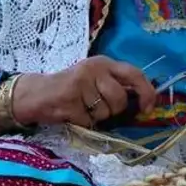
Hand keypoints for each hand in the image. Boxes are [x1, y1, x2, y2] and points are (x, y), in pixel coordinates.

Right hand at [10, 56, 157, 128]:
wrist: (38, 93)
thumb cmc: (72, 88)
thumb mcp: (96, 79)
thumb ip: (117, 84)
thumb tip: (143, 102)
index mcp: (104, 63)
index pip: (134, 74)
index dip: (146, 92)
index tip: (147, 108)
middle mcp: (93, 69)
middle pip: (119, 99)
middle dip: (113, 110)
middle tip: (97, 107)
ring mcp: (80, 83)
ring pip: (104, 113)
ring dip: (95, 117)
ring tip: (81, 107)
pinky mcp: (69, 99)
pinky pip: (87, 121)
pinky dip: (82, 122)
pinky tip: (72, 112)